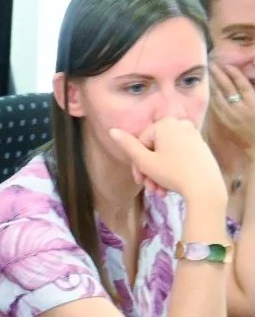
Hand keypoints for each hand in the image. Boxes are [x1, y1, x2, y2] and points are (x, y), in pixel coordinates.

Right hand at [109, 119, 225, 205]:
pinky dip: (172, 169)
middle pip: (154, 148)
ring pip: (166, 154)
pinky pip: (179, 156)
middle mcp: (180, 124)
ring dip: (159, 174)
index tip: (138, 181)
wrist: (205, 187)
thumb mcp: (144, 161)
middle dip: (149, 171)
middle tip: (149, 189)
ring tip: (159, 192)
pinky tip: (170, 187)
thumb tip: (112, 130)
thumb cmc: (172, 173)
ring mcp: (193, 134)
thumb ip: (127, 145)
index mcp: (165, 124)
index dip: (136, 163)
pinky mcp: (201, 146)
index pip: (141, 142)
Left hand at [209, 62, 254, 151]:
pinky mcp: (226, 122)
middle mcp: (242, 109)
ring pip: (219, 97)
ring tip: (208, 73)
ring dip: (213, 84)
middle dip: (220, 75)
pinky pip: (216, 107)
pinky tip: (208, 89)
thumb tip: (248, 81)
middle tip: (212, 64)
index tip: (228, 65)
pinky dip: (212, 97)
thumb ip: (252, 92)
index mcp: (253, 103)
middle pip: (228, 88)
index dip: (235, 74)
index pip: (243, 85)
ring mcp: (232, 116)